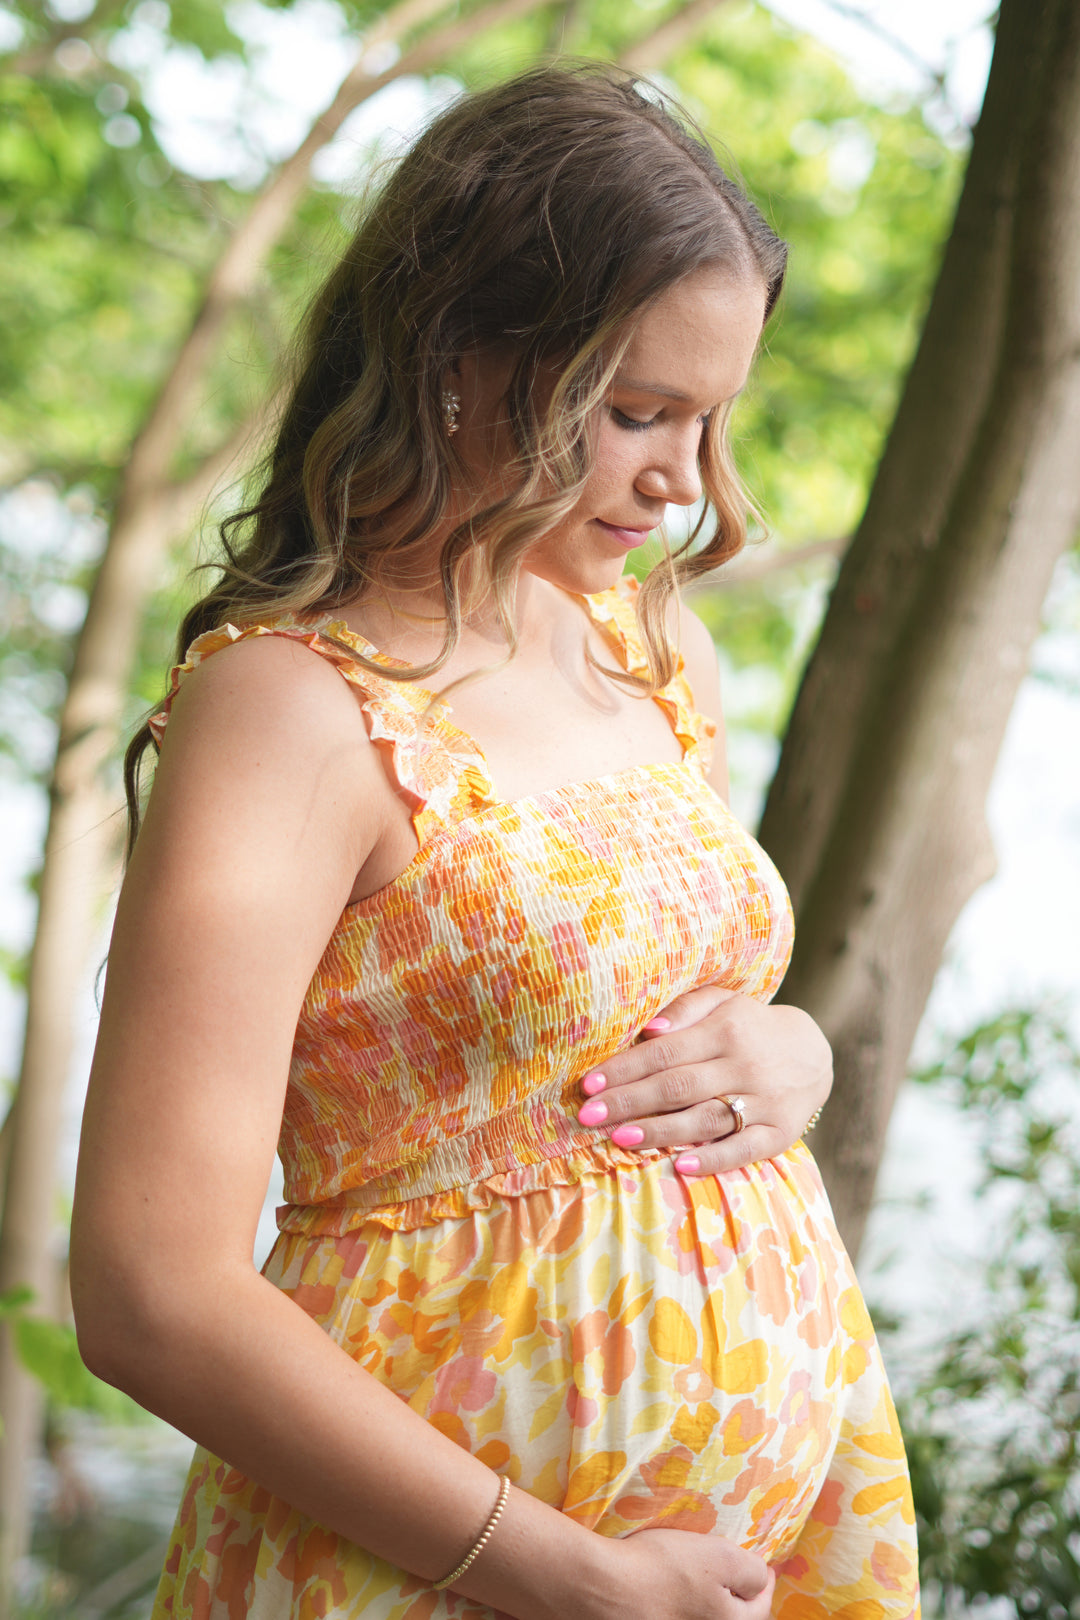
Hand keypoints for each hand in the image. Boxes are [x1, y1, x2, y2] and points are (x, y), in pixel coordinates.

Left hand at [576, 984, 831, 1175]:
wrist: (815, 1052)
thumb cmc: (750, 1027)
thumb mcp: (723, 1003)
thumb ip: (686, 1010)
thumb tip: (649, 1030)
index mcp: (725, 1030)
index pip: (665, 1052)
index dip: (625, 1069)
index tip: (589, 1085)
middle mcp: (744, 1065)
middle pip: (678, 1086)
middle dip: (630, 1102)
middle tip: (588, 1117)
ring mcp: (764, 1101)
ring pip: (706, 1119)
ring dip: (660, 1131)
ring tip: (619, 1139)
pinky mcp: (779, 1132)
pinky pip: (744, 1149)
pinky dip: (713, 1158)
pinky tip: (679, 1165)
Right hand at [595, 1528, 774, 1619]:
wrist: (602, 1587)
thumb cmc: (663, 1569)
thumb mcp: (721, 1557)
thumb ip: (751, 1571)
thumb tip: (762, 1578)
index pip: (761, 1608)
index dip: (764, 1583)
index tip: (762, 1565)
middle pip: (732, 1619)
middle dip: (737, 1599)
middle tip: (734, 1576)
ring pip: (703, 1619)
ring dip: (708, 1605)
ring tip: (702, 1583)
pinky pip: (675, 1617)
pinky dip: (682, 1608)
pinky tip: (671, 1592)